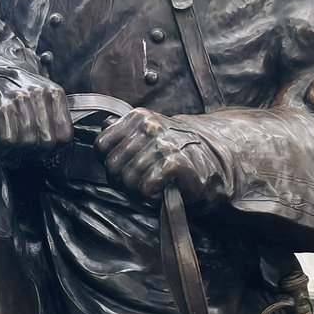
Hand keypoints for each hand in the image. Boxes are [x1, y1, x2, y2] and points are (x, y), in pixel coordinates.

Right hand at [0, 68, 72, 150]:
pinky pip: (9, 139)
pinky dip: (2, 147)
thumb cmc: (12, 91)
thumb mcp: (39, 97)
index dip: (53, 149)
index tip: (40, 148)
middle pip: (47, 141)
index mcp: (54, 92)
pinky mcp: (0, 105)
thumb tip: (57, 146)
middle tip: (21, 150)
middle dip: (33, 152)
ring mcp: (19, 98)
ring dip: (16, 151)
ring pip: (28, 141)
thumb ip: (53, 117)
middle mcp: (39, 93)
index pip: (65, 135)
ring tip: (8, 145)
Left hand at [95, 108, 232, 206]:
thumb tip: (102, 128)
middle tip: (137, 186)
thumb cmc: (175, 149)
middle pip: (112, 166)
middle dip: (122, 183)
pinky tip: (160, 191)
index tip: (121, 170)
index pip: (101, 145)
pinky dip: (151, 196)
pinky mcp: (175, 162)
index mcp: (137, 117)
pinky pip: (146, 186)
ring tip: (151, 189)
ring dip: (138, 192)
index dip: (107, 163)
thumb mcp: (148, 132)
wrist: (212, 159)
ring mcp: (162, 144)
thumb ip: (124, 131)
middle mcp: (148, 127)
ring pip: (128, 179)